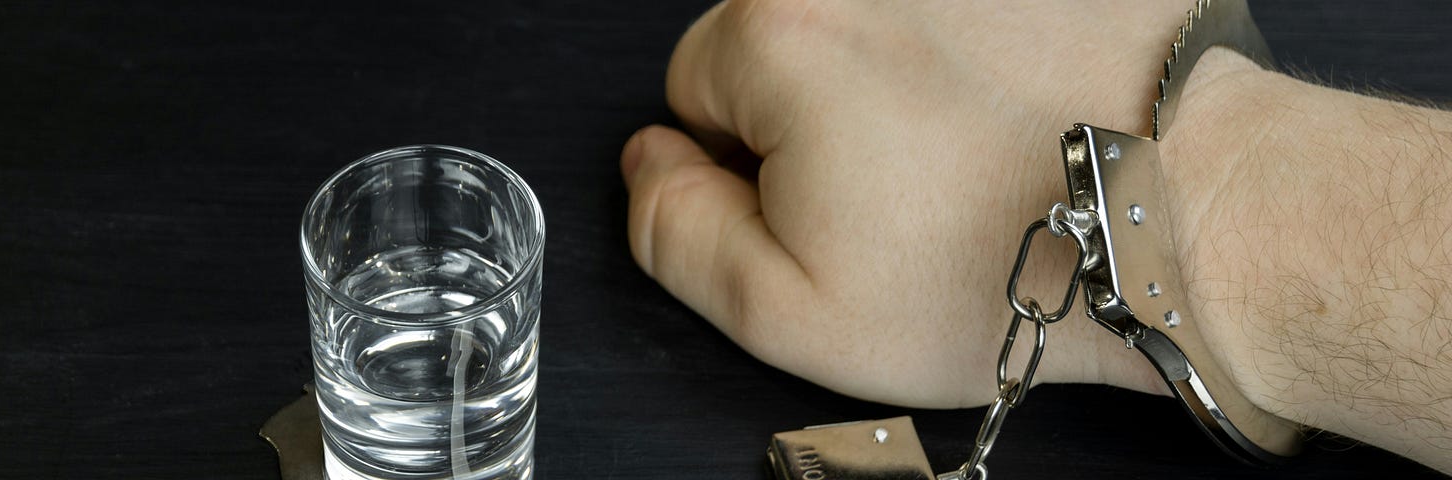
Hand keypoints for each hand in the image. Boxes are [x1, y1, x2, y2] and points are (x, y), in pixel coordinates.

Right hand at [618, 0, 1206, 406]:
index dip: (748, 172)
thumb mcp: (787, 307)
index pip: (692, 91)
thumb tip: (651, 164)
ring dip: (896, 90)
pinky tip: (1016, 120)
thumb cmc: (997, 269)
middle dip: (816, 121)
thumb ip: (672, 232)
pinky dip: (969, 63)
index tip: (832, 213)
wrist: (1184, 222)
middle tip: (904, 199)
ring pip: (868, 34)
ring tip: (971, 162)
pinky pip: (953, 21)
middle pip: (779, 49)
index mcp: (778, 33)